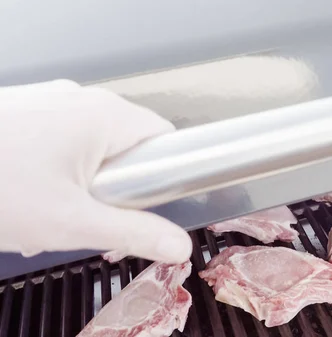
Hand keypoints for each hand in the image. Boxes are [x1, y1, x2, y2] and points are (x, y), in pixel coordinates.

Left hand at [0, 80, 191, 262]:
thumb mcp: (73, 222)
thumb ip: (135, 232)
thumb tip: (181, 246)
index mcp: (106, 115)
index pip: (165, 141)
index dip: (162, 178)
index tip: (143, 211)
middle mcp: (82, 98)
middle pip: (126, 148)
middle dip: (114, 191)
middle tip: (90, 222)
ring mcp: (51, 100)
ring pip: (92, 148)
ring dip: (83, 186)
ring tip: (50, 214)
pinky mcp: (27, 109)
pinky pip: (61, 141)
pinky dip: (55, 171)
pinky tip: (28, 195)